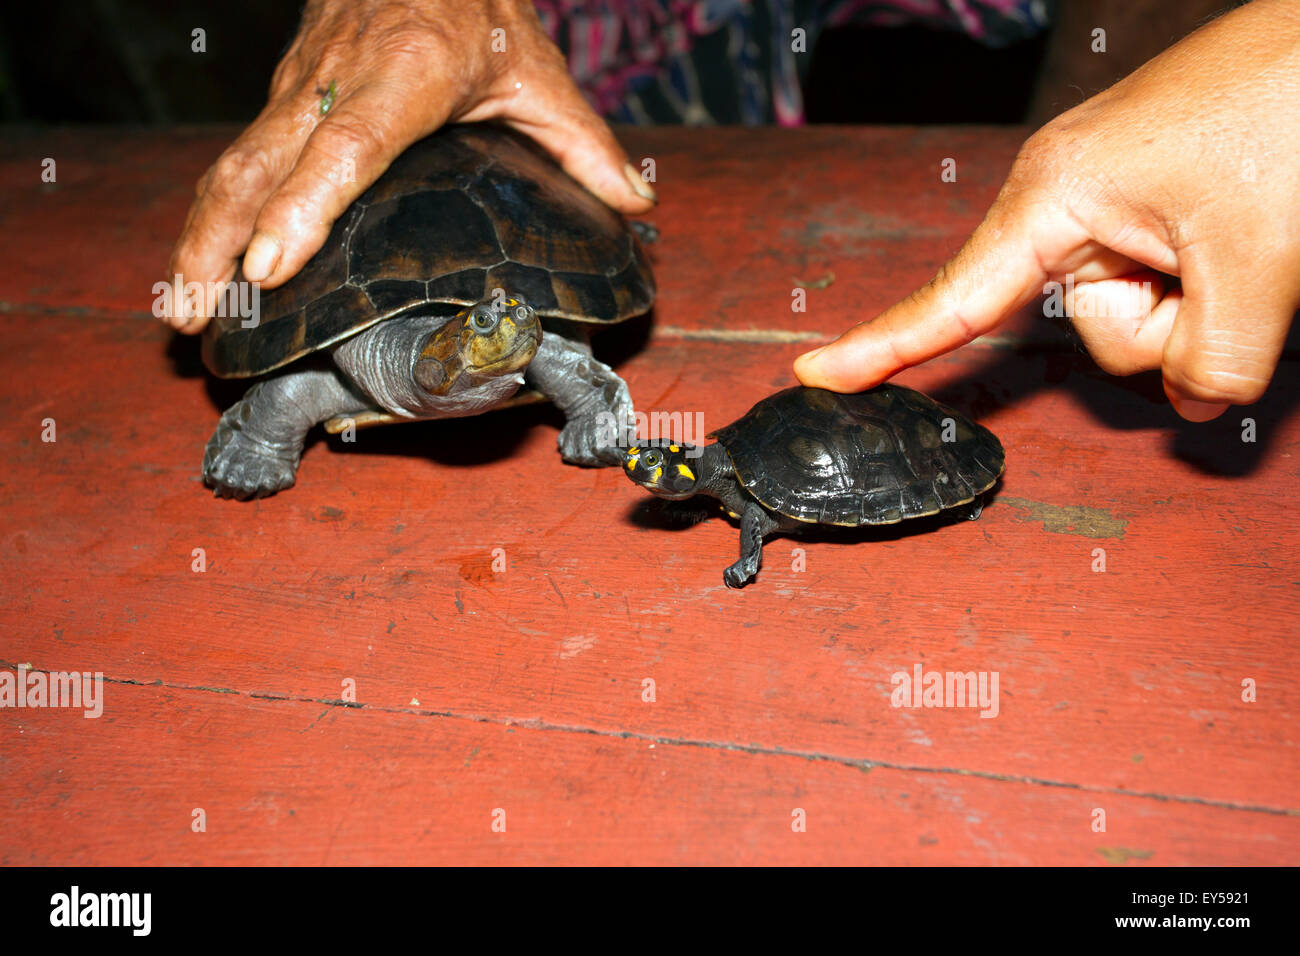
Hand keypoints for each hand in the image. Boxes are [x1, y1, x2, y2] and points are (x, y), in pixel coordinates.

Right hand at [165, 0, 654, 331]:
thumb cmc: (478, 7)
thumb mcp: (540, 72)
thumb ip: (584, 145)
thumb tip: (635, 205)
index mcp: (407, 74)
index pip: (347, 146)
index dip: (305, 206)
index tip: (270, 264)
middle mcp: (338, 78)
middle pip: (263, 163)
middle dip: (221, 242)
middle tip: (194, 314)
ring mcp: (300, 84)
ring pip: (235, 162)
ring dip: (200, 236)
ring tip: (178, 307)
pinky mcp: (282, 92)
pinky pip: (238, 157)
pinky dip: (212, 211)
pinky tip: (201, 263)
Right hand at [795, 0, 1299, 421]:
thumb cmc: (1289, 110)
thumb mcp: (1256, 263)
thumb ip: (1215, 361)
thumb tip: (1196, 401)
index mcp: (1055, 195)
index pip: (954, 297)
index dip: (883, 347)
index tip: (818, 375)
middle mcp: (1070, 198)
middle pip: (1084, 325)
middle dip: (1162, 325)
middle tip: (1227, 264)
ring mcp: (1114, 200)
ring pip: (1132, 312)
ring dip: (1197, 303)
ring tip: (1245, 235)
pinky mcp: (1154, 203)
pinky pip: (1160, 280)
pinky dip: (1208, 284)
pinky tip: (1247, 238)